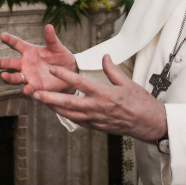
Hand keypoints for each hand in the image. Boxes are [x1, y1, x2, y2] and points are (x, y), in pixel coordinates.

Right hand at [0, 25, 77, 95]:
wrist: (70, 73)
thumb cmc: (62, 58)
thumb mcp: (57, 48)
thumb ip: (51, 39)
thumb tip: (49, 26)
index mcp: (30, 51)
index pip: (17, 44)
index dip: (9, 40)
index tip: (2, 36)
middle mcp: (26, 64)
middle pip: (10, 63)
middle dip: (1, 63)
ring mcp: (29, 75)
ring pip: (15, 77)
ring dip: (9, 78)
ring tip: (3, 76)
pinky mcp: (36, 86)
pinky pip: (29, 88)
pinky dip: (26, 89)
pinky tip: (24, 90)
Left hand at [33, 54, 166, 142]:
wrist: (150, 124)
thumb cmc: (141, 103)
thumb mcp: (128, 83)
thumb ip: (113, 70)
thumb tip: (105, 57)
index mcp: (104, 94)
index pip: (80, 83)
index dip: (64, 76)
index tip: (52, 69)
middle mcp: (97, 108)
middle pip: (68, 102)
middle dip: (50, 98)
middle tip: (35, 93)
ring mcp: (96, 120)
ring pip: (70, 114)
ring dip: (54, 108)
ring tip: (42, 102)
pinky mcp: (97, 127)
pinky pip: (78, 122)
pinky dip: (67, 116)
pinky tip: (59, 111)